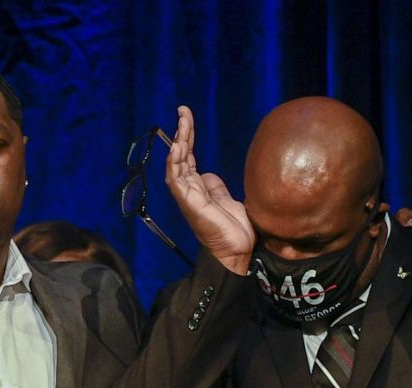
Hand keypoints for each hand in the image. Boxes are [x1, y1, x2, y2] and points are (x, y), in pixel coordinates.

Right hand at [165, 105, 254, 274]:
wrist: (237, 251)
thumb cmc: (234, 231)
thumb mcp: (228, 201)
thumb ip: (216, 188)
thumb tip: (209, 175)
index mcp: (198, 187)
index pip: (189, 156)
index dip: (187, 135)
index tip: (186, 115)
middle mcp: (189, 189)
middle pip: (181, 155)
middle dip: (181, 132)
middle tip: (183, 111)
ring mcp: (187, 196)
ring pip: (176, 164)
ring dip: (178, 142)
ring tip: (181, 123)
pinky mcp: (188, 203)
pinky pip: (176, 180)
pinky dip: (175, 164)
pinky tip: (178, 148)